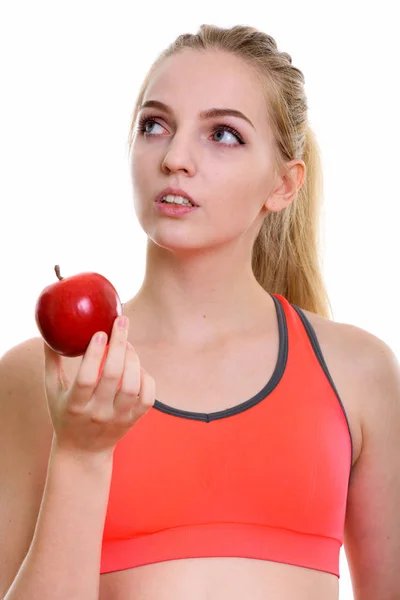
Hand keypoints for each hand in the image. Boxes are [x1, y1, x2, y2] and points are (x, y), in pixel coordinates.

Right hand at [43, 315, 154, 455]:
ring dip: (133, 359)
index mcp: (75, 406)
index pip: (86, 379)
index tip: (99, 332)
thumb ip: (51, 361)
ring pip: (132, 386)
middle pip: (113, 377)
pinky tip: (136, 366)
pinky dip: (145, 377)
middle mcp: (98, 413)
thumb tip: (50, 332)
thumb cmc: (65, 413)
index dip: (94, 355)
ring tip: (127, 343)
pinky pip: (147, 396)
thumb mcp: (52, 391)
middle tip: (121, 321)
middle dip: (119, 345)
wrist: (83, 452)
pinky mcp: (133, 420)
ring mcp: (118, 418)